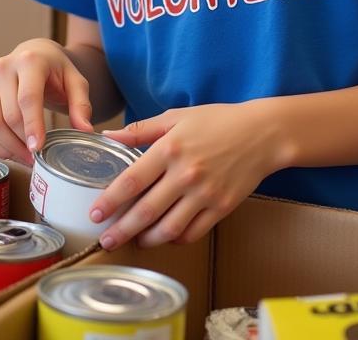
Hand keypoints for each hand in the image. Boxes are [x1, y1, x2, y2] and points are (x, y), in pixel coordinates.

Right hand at [0, 38, 92, 165]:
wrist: (33, 54)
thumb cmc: (55, 70)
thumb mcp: (75, 82)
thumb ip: (81, 105)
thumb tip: (85, 131)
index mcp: (29, 61)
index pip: (28, 98)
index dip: (32, 126)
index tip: (38, 149)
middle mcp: (2, 68)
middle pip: (8, 116)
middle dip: (22, 143)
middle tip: (37, 158)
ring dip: (7, 148)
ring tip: (25, 157)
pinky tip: (9, 151)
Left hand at [89, 102, 284, 249]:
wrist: (262, 134)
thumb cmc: (218, 121)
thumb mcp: (177, 116)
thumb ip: (142, 129)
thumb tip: (109, 137)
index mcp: (170, 148)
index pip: (131, 181)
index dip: (110, 201)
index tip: (95, 214)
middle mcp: (185, 174)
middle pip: (145, 211)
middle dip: (121, 230)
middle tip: (106, 241)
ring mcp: (205, 194)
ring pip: (168, 229)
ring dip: (147, 240)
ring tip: (135, 241)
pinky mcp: (221, 207)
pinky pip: (193, 232)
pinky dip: (176, 239)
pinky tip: (166, 236)